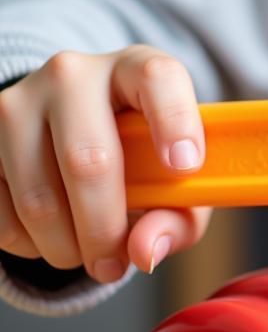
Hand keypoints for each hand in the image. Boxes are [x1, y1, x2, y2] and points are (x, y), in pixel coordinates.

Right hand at [0, 46, 210, 283]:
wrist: (76, 132)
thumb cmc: (142, 156)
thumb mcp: (176, 181)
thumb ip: (178, 216)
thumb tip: (145, 251)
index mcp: (135, 68)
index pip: (158, 78)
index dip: (175, 122)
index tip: (185, 168)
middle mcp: (73, 75)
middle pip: (89, 159)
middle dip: (105, 229)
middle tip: (116, 263)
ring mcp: (18, 102)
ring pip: (39, 197)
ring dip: (66, 246)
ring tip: (90, 256)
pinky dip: (29, 243)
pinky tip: (55, 238)